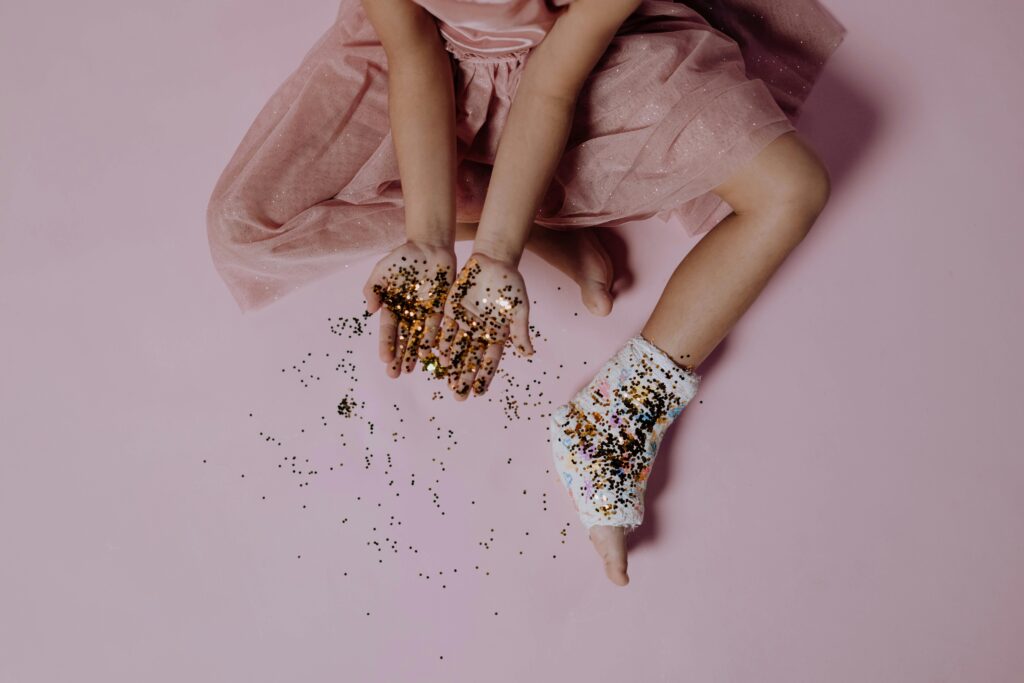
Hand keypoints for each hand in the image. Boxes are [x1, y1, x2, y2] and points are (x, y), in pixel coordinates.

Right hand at [363, 240, 456, 377]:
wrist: (430, 247)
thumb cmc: (404, 257)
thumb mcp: (383, 270)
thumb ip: (374, 288)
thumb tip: (370, 309)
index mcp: (393, 307)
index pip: (389, 329)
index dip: (386, 344)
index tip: (385, 360)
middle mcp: (409, 314)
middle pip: (404, 339)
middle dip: (399, 357)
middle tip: (395, 375)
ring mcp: (426, 313)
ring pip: (421, 338)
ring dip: (416, 354)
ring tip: (412, 370)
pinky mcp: (442, 310)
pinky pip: (440, 328)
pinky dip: (437, 341)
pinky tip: (435, 355)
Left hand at [436, 252, 534, 399]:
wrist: (493, 260)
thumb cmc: (511, 284)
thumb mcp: (519, 308)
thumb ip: (521, 331)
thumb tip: (529, 354)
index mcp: (497, 333)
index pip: (490, 360)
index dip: (484, 376)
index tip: (479, 393)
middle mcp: (479, 332)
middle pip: (471, 359)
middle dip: (465, 378)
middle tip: (458, 396)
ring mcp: (465, 322)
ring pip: (456, 348)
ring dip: (452, 366)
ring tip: (447, 383)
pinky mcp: (451, 310)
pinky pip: (444, 330)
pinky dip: (441, 343)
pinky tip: (435, 357)